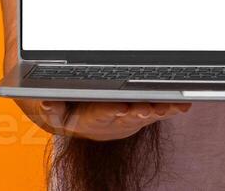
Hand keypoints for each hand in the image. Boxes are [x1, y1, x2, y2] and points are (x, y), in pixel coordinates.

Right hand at [16, 98, 192, 141]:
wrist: (65, 109)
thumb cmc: (57, 104)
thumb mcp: (43, 104)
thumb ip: (46, 105)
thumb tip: (46, 102)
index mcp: (86, 120)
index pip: (98, 115)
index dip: (111, 112)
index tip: (122, 108)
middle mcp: (108, 123)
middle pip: (127, 118)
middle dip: (140, 113)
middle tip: (152, 108)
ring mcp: (124, 118)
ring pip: (144, 114)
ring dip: (159, 111)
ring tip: (173, 106)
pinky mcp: (136, 112)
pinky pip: (154, 109)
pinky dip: (168, 107)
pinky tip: (182, 104)